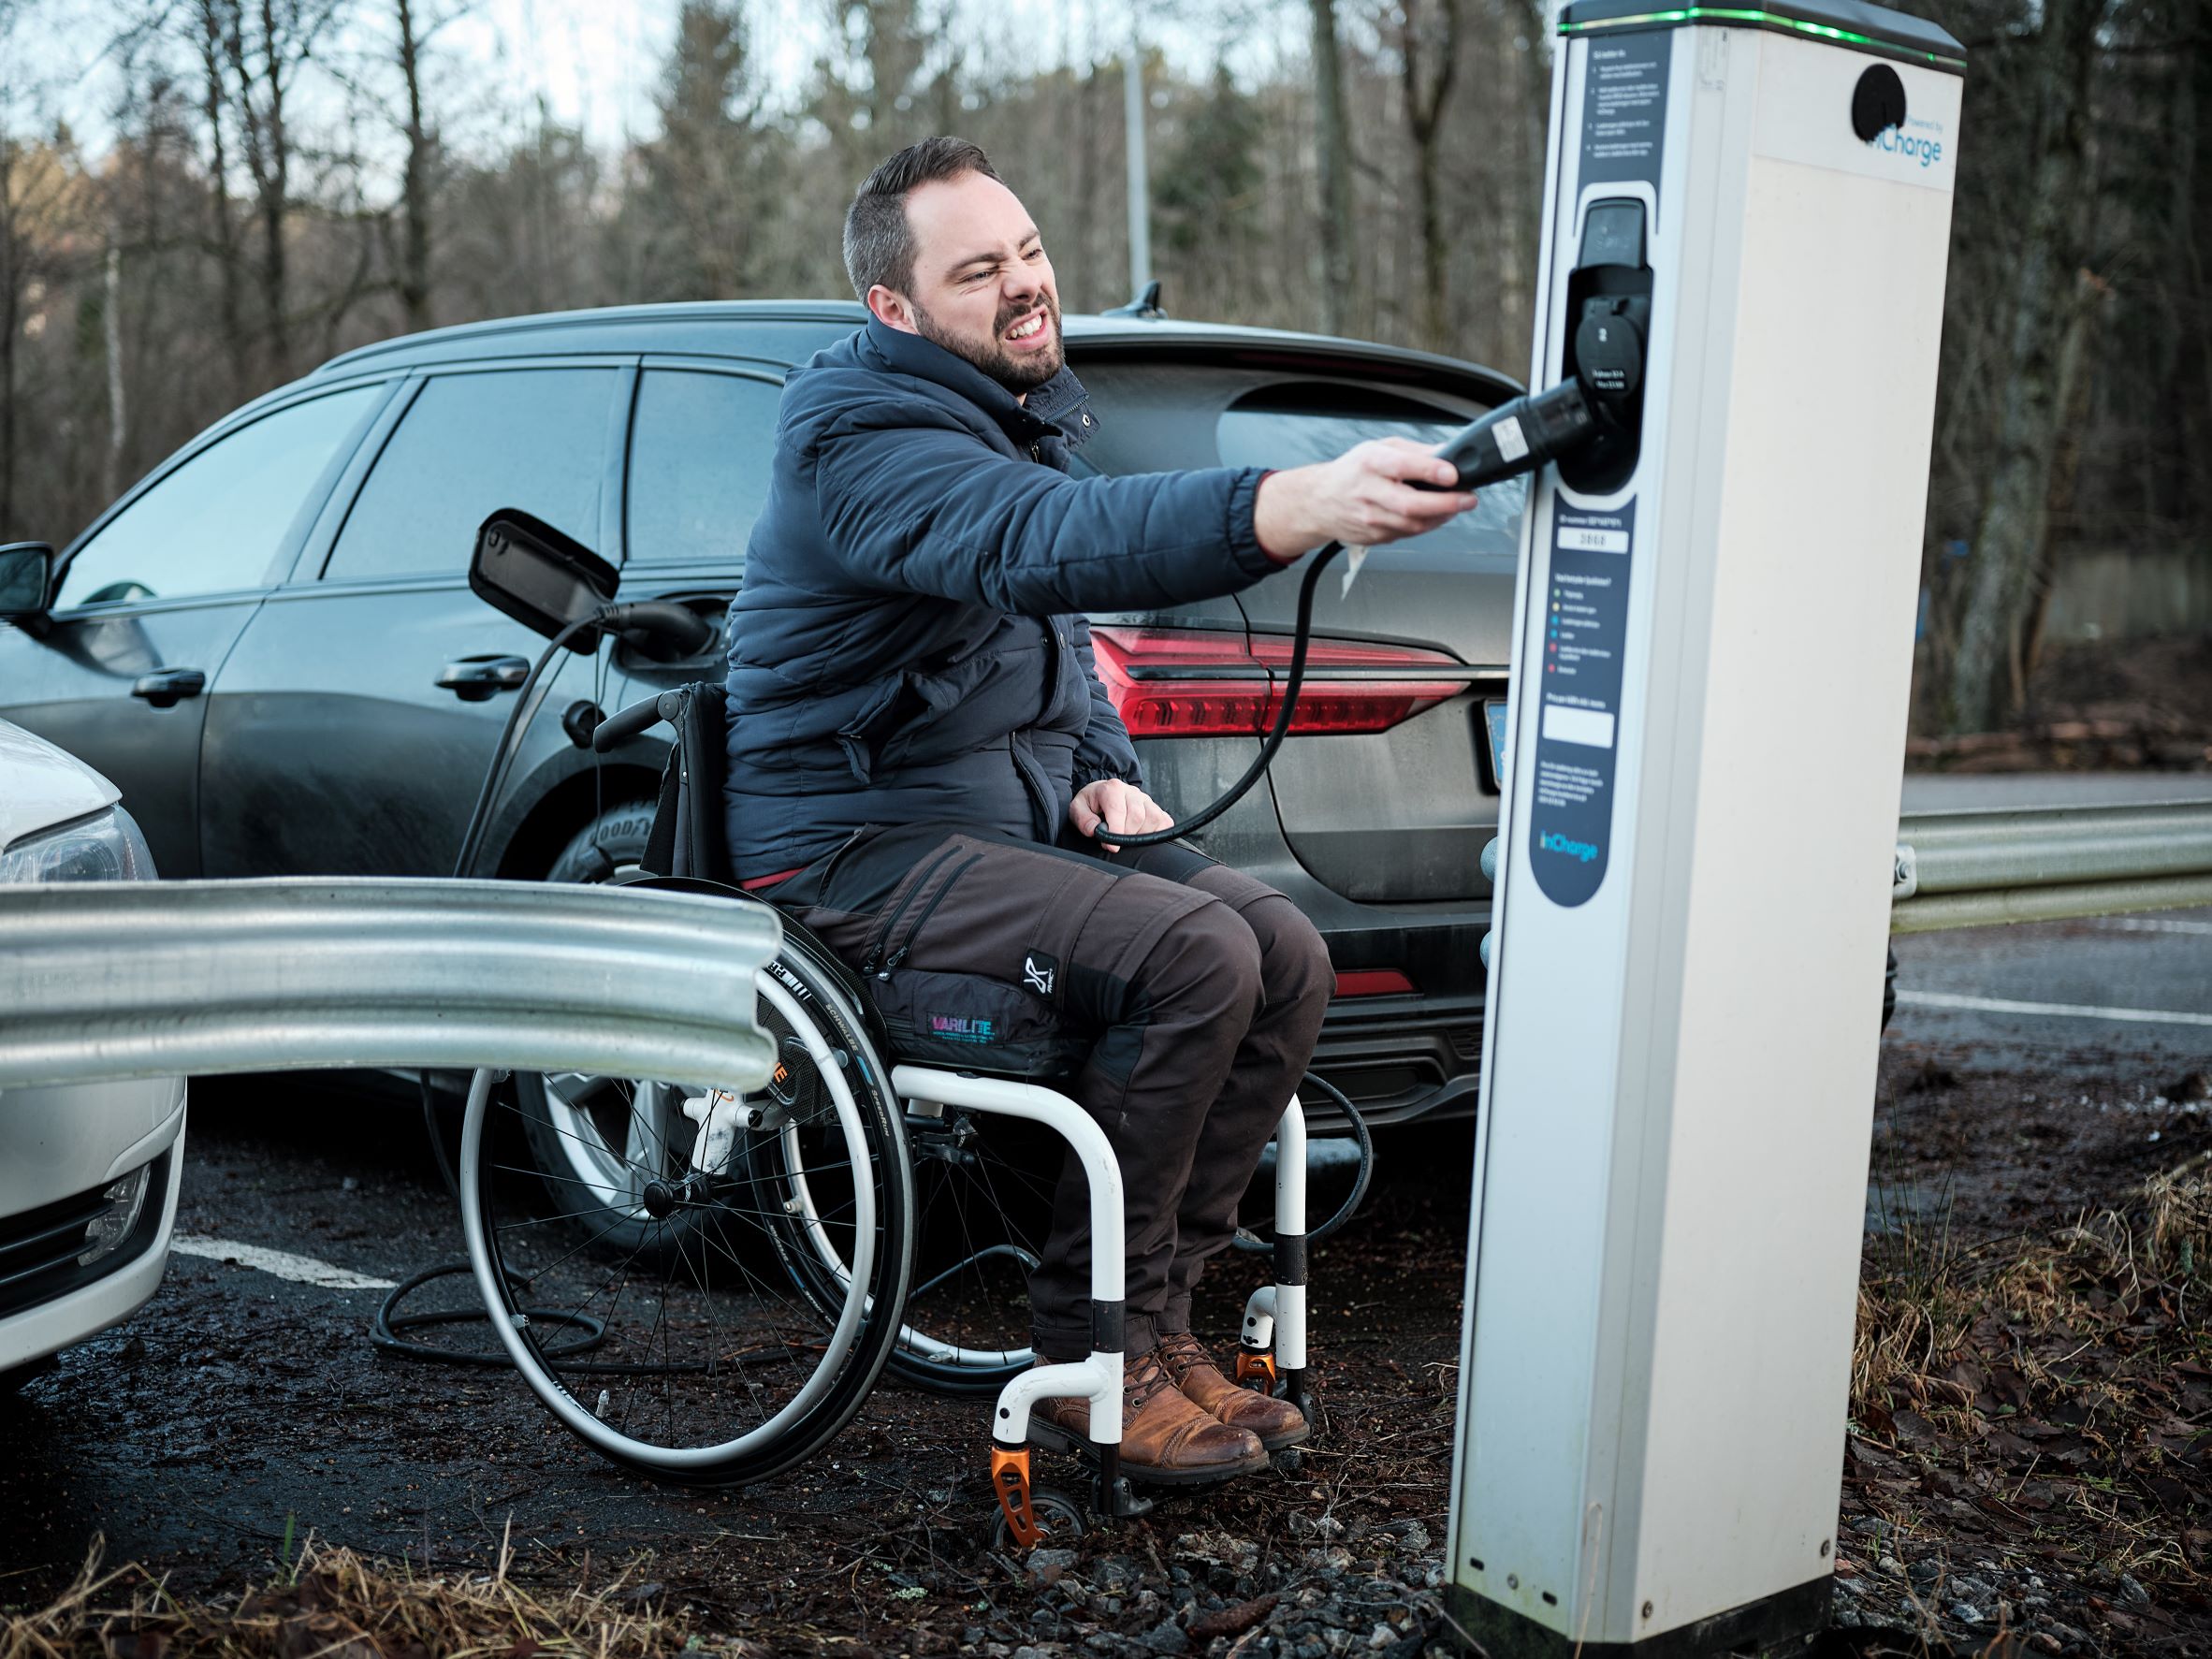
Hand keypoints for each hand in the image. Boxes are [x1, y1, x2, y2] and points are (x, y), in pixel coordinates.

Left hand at [1069, 779, 1173, 851]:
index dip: (1116, 831)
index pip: (1118, 810)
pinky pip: (1165, 821)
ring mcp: (1146, 799)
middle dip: (1126, 834)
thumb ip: (1083, 819)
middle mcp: (1132, 791)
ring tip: (1127, 836)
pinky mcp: (1156, 808)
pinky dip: (1156, 832)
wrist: (1101, 794)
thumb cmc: (1091, 803)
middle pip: (1138, 816)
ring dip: (1141, 834)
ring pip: (1154, 819)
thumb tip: (1094, 830)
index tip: (1112, 847)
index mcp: (1112, 788)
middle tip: (1116, 841)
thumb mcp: (1077, 809)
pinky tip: (1142, 834)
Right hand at [1253, 437, 1479, 562]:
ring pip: (1413, 525)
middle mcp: (1369, 493)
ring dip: (1441, 517)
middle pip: (1411, 505)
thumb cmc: (1352, 472)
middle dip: (1445, 504)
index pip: (1402, 467)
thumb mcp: (1379, 449)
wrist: (1319, 501)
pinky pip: (1408, 534)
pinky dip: (1426, 525)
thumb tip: (1447, 454)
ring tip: (1456, 506)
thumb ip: (1414, 452)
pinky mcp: (1374, 537)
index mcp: (1370, 464)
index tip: (1452, 473)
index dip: (1430, 471)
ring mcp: (1370, 519)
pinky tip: (1434, 515)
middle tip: (1467, 499)